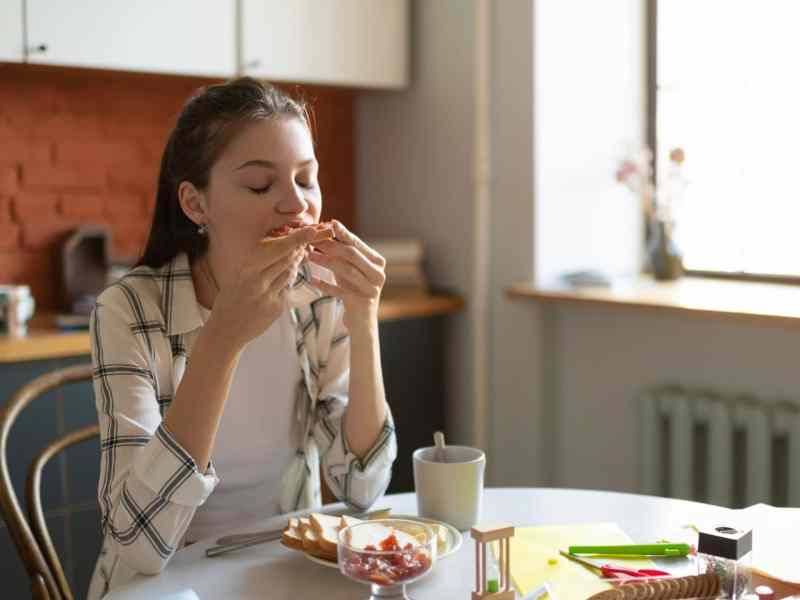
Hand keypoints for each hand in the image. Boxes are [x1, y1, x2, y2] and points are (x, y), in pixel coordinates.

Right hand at [206, 227, 317, 349]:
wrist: (226, 330)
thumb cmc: (231, 298)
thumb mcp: (238, 276)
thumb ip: (257, 263)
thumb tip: (281, 246)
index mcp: (247, 269)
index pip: (277, 250)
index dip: (296, 239)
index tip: (310, 230)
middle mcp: (258, 281)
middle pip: (286, 260)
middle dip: (299, 249)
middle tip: (308, 239)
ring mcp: (268, 296)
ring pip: (289, 273)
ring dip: (295, 263)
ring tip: (299, 254)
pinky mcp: (276, 308)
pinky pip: (286, 289)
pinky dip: (287, 281)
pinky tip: (286, 276)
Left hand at [306, 220, 385, 331]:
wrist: (362, 319)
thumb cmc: (353, 288)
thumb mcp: (350, 268)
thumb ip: (344, 251)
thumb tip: (327, 227)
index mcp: (377, 262)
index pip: (357, 244)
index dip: (342, 233)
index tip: (328, 223)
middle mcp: (378, 274)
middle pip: (352, 255)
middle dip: (330, 246)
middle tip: (312, 240)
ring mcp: (371, 289)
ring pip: (346, 271)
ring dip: (326, 261)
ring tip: (309, 255)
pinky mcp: (361, 303)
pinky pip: (340, 291)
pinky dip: (325, 285)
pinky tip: (312, 280)